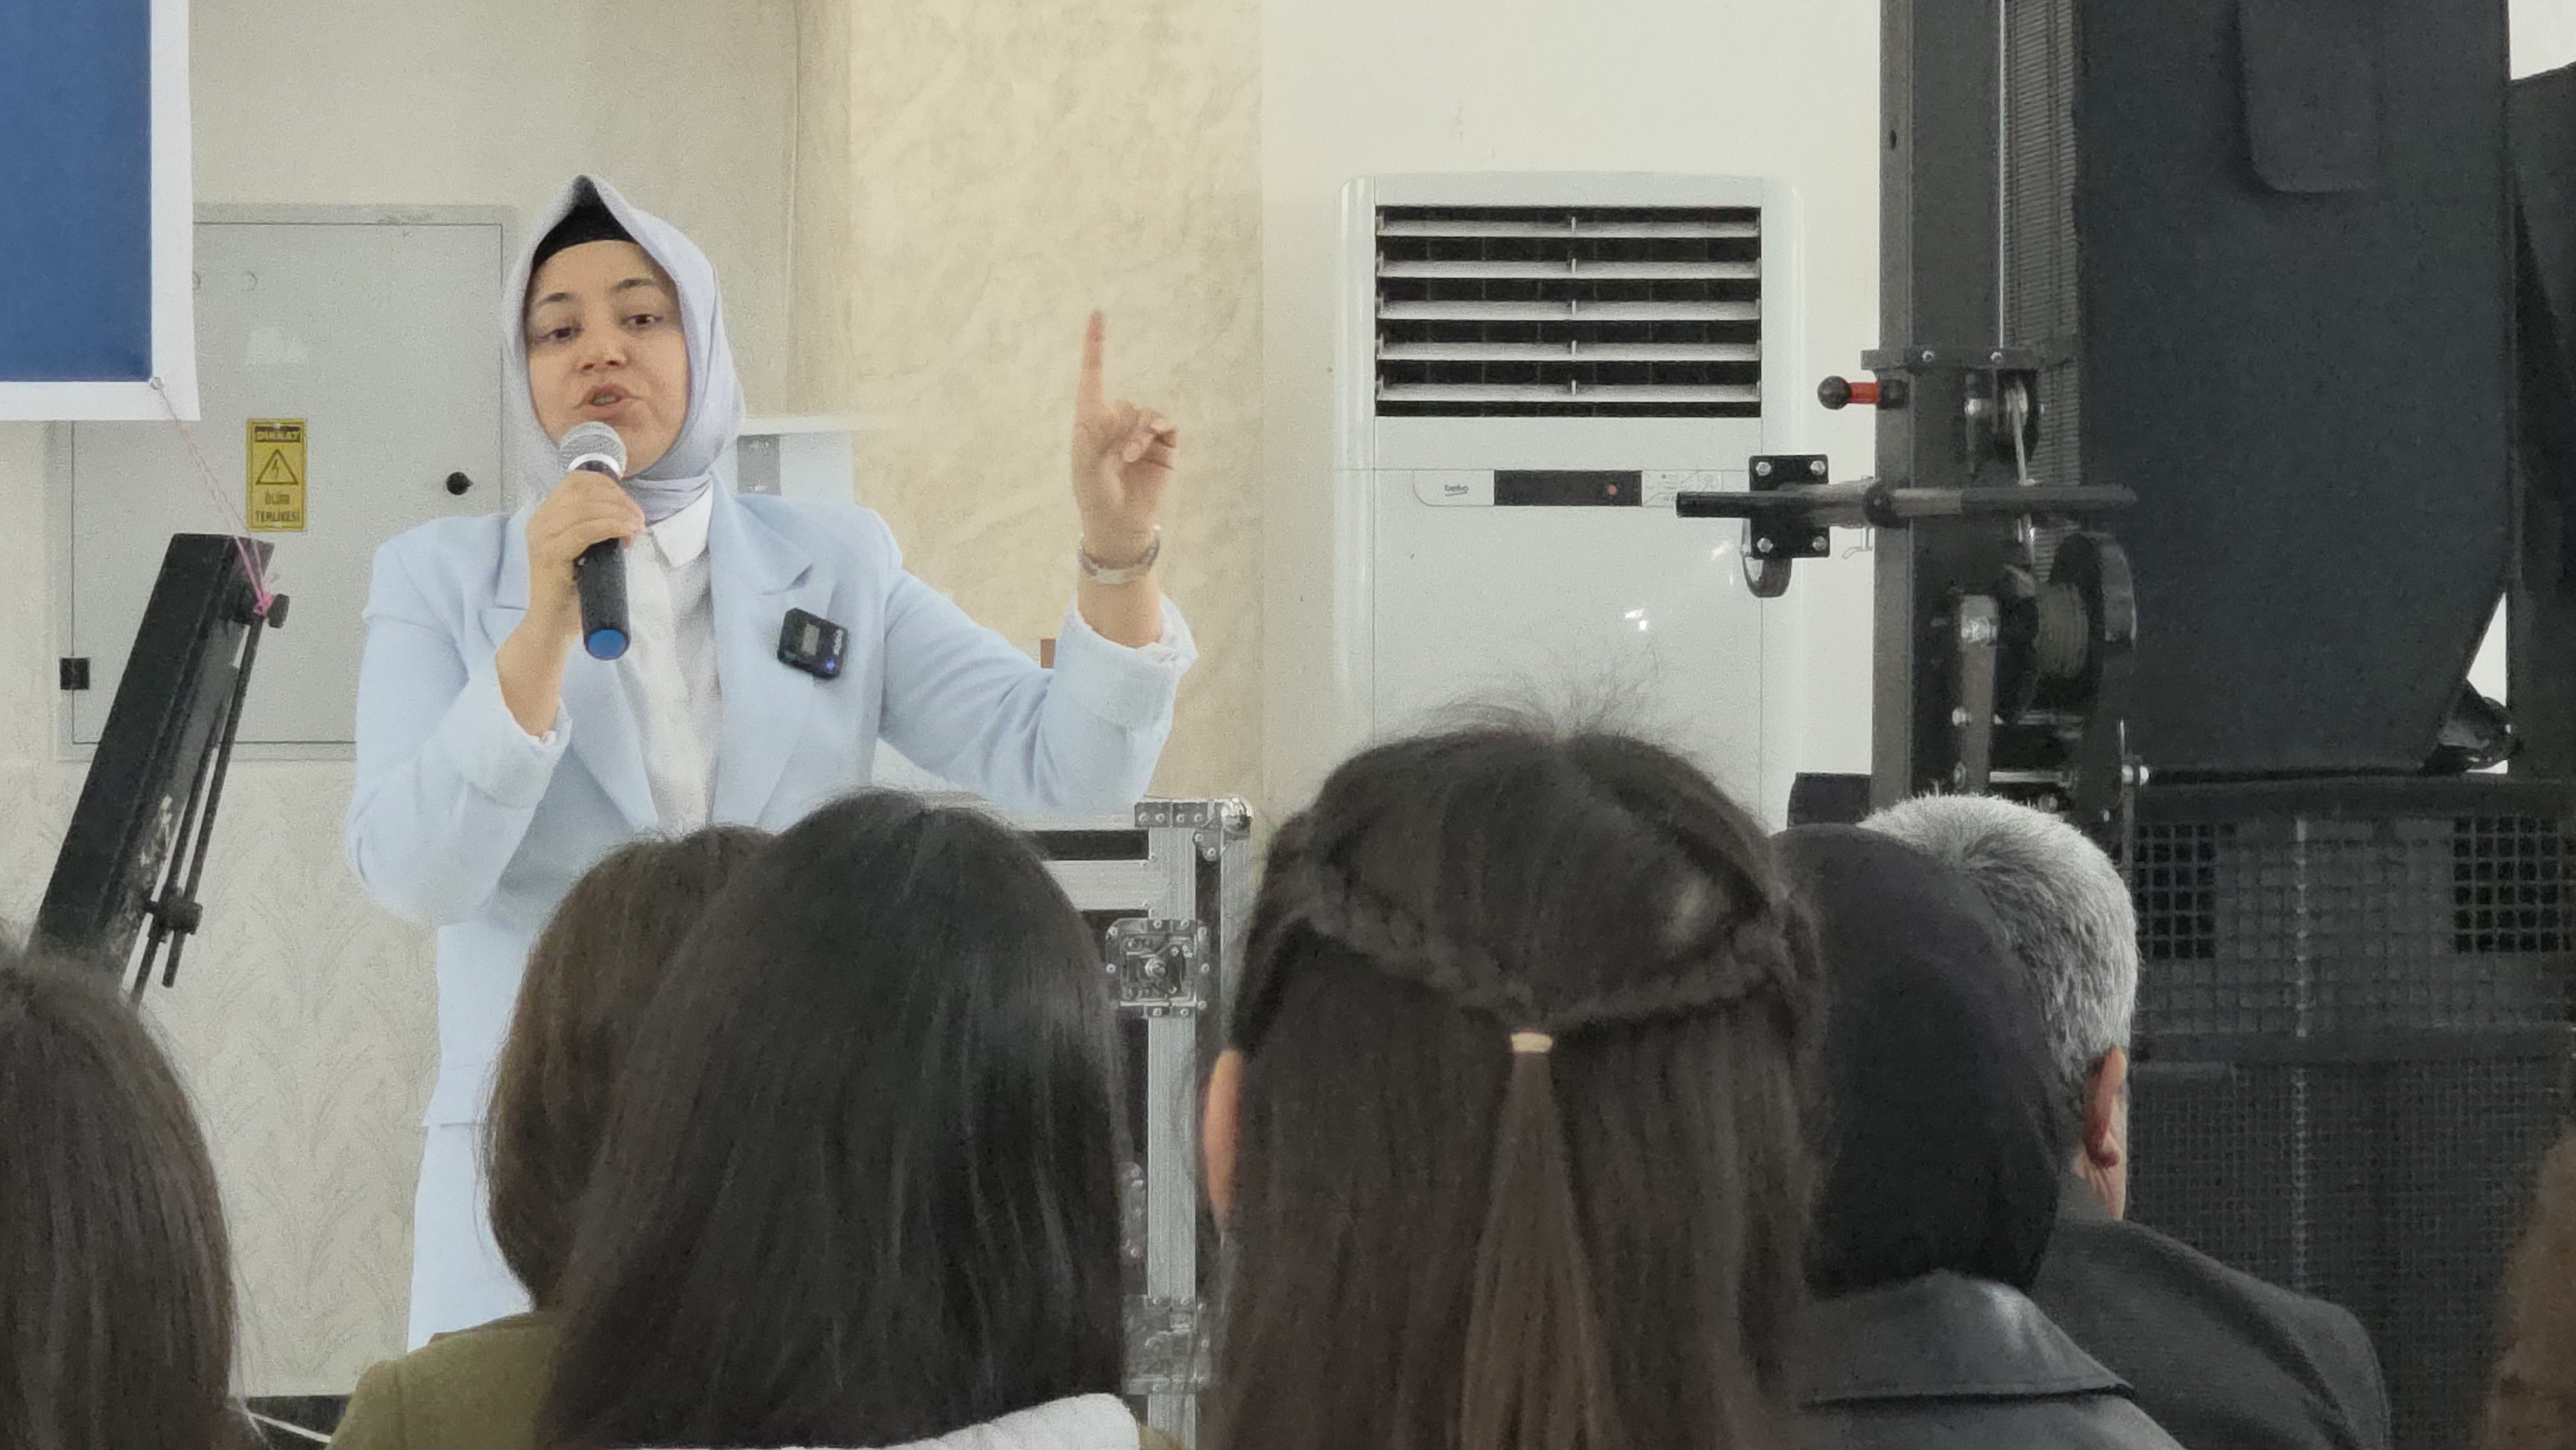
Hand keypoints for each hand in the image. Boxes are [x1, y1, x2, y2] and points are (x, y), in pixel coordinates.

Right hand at [495, 469, 642, 736]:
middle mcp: (539, 521)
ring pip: (585, 507)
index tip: (631, 507)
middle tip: (639, 520)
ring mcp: (541, 537)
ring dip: (619, 513)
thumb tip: (628, 513)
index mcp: (546, 515)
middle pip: (583, 489)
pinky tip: (626, 534)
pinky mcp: (549, 554)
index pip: (577, 481)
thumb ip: (596, 528)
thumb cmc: (576, 590)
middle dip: (619, 500)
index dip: (609, 486)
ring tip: (635, 529)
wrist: (555, 624)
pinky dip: (610, 527)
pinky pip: (584, 530)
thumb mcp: (587, 550)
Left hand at [1070, 311, 1177, 566]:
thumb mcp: (1083, 463)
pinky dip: (1155, 431)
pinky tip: (1145, 448)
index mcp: (1092, 419)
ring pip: (1145, 413)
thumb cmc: (1094, 493)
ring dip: (1137, 434)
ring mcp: (1141, 433)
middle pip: (1126, 402)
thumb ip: (1093, 434)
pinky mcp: (1162, 446)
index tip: (1097, 313)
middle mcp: (1118, 421)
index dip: (1095, 345)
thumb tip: (1120, 410)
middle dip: (1121, 426)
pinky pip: (1164, 423)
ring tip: (1129, 457)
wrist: (1118, 522)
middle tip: (1114, 455)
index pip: (1094, 375)